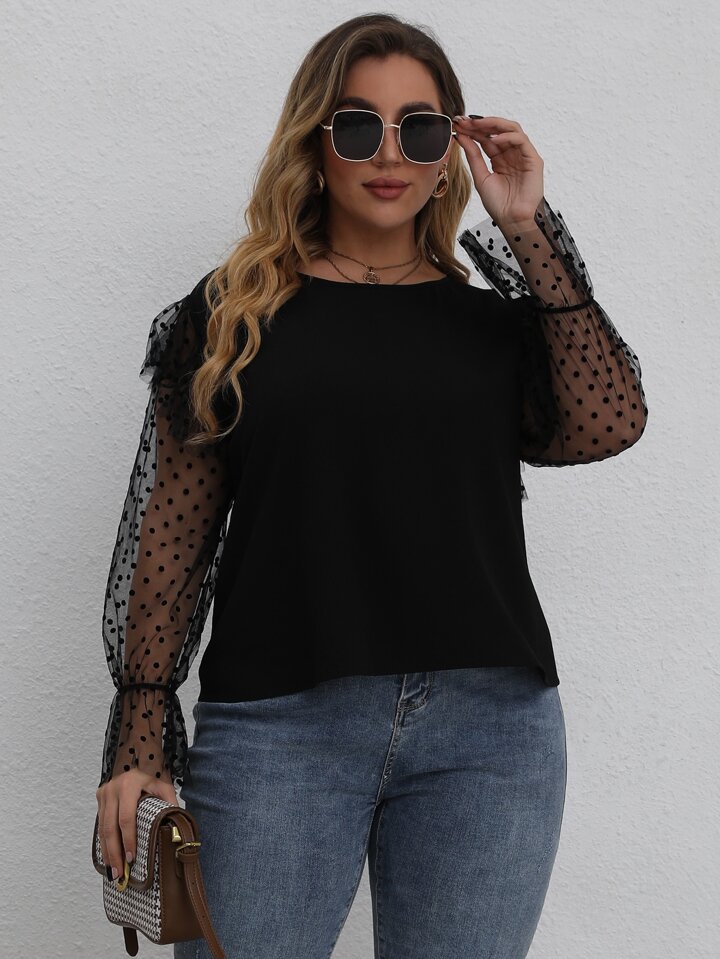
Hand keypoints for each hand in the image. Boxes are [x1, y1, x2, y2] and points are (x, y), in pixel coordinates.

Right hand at [96, 768, 177, 881]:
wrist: (136, 766)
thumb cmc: (151, 780)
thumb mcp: (163, 788)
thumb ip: (170, 804)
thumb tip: (176, 829)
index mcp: (129, 784)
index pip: (126, 818)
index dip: (128, 839)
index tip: (131, 857)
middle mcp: (113, 788)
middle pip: (110, 827)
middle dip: (114, 852)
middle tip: (119, 872)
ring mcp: (104, 794)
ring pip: (102, 829)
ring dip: (107, 852)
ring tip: (113, 871)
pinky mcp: (99, 799)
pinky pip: (100, 826)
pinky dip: (104, 844)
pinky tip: (108, 857)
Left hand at [452, 115, 543, 229]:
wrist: (511, 220)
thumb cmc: (498, 204)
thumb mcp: (480, 176)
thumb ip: (473, 155)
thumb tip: (460, 135)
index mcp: (499, 158)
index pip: (486, 137)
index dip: (472, 129)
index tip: (457, 123)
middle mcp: (512, 154)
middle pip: (498, 130)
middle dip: (480, 123)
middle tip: (464, 120)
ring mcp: (523, 155)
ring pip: (511, 129)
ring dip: (493, 124)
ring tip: (476, 125)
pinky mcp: (533, 160)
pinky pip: (521, 140)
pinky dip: (507, 137)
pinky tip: (493, 139)